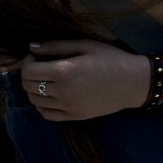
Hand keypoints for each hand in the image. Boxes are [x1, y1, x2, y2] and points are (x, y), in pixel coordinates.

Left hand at [21, 39, 149, 120]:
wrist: (135, 82)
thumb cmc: (111, 59)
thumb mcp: (84, 46)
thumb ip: (55, 46)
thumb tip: (30, 47)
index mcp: (64, 72)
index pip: (28, 71)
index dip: (27, 61)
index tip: (35, 56)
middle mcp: (63, 92)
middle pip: (28, 86)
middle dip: (28, 74)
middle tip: (38, 66)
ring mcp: (68, 107)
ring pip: (34, 101)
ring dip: (33, 89)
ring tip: (44, 80)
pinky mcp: (74, 116)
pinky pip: (47, 114)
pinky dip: (41, 105)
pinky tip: (48, 95)